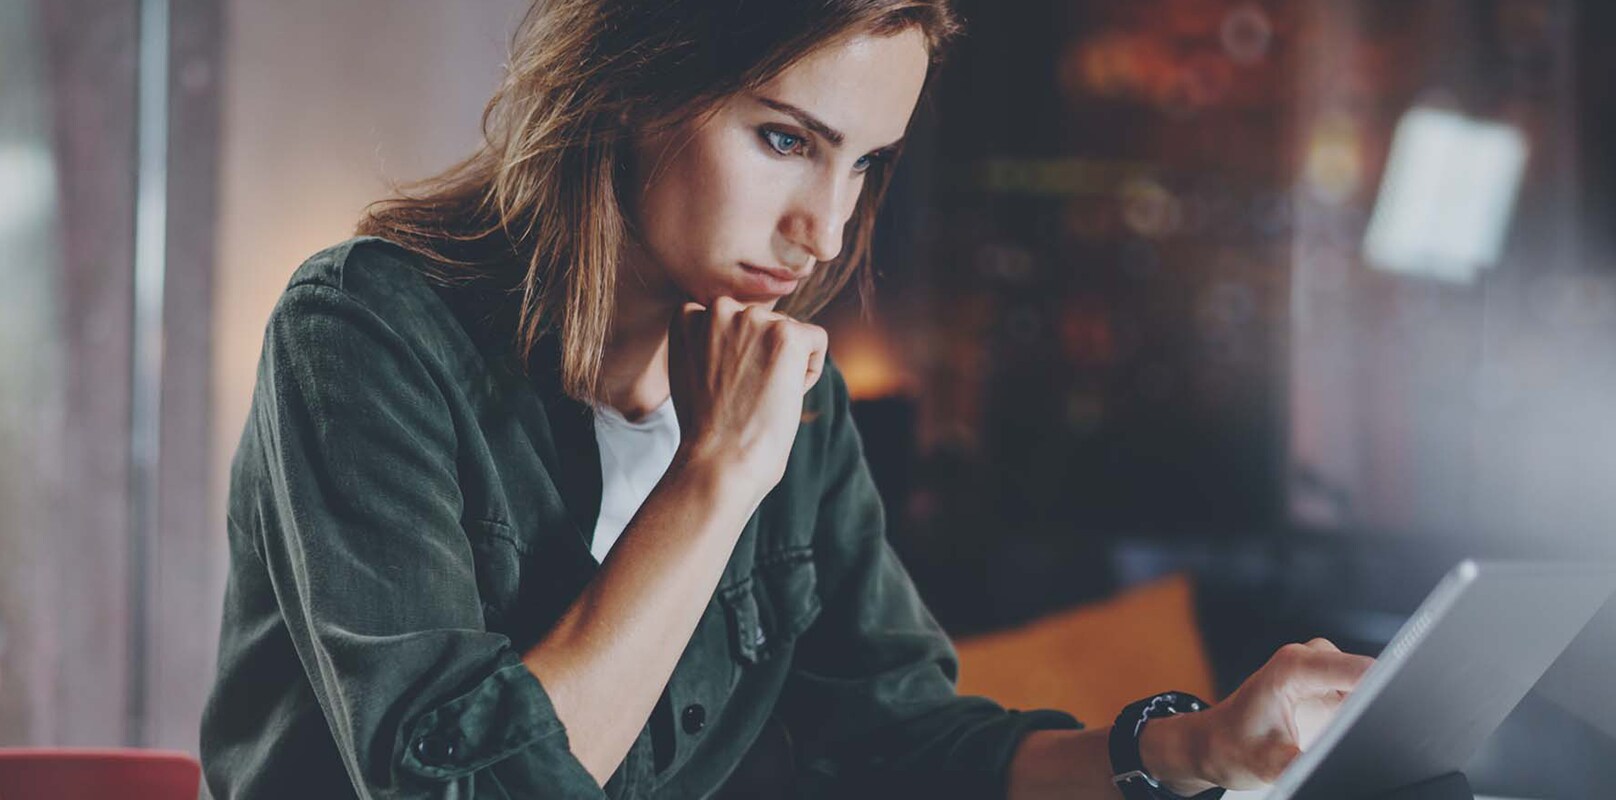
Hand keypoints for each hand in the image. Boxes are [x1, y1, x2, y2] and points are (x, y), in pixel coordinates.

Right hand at [666, 295, 827, 501]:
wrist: (720, 459)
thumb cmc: (706, 428)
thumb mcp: (689, 369)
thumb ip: (707, 340)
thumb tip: (738, 332)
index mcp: (691, 314)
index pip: (734, 320)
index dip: (736, 356)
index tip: (726, 387)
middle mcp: (720, 308)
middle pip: (764, 322)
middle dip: (763, 357)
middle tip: (745, 396)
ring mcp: (754, 319)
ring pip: (790, 331)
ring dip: (785, 365)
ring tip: (761, 398)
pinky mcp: (787, 335)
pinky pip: (817, 340)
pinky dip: (809, 371)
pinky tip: (784, 395)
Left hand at [1190, 638, 1375, 789]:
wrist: (1215, 743)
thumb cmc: (1233, 747)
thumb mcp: (1271, 765)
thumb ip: (1309, 763)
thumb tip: (1341, 768)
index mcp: (1293, 666)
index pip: (1361, 670)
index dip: (1391, 688)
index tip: (1410, 707)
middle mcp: (1309, 658)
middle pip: (1371, 674)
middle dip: (1384, 704)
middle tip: (1382, 736)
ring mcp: (1321, 669)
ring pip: (1372, 684)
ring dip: (1376, 709)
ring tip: (1348, 733)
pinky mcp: (1329, 685)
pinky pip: (1365, 694)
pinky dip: (1368, 713)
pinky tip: (1352, 732)